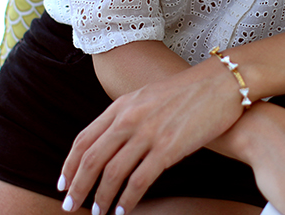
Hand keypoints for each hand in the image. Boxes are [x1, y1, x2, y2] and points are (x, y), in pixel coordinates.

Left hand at [58, 59, 244, 213]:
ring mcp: (148, 133)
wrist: (221, 83)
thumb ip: (127, 115)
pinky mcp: (169, 147)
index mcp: (121, 105)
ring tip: (98, 213)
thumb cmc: (188, 92)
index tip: (63, 184)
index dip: (69, 165)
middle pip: (92, 159)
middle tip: (71, 206)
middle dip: (78, 187)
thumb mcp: (148, 96)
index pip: (84, 140)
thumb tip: (111, 142)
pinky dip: (127, 200)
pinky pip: (139, 181)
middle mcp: (130, 118)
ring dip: (101, 198)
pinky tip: (123, 211)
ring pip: (112, 173)